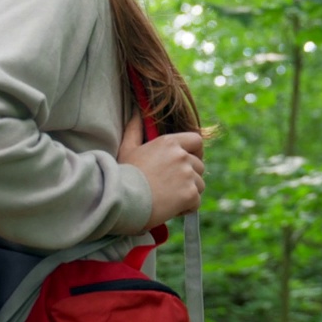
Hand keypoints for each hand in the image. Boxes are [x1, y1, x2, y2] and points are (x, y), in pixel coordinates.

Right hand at [118, 111, 204, 229]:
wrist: (122, 199)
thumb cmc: (124, 175)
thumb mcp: (127, 148)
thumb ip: (134, 129)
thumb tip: (136, 112)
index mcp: (169, 143)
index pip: (197, 141)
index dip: (196, 152)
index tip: (188, 162)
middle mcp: (181, 156)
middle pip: (199, 166)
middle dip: (189, 177)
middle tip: (170, 187)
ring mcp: (187, 175)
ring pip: (199, 185)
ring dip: (188, 193)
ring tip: (167, 199)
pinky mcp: (190, 194)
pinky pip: (196, 202)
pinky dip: (186, 208)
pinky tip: (169, 209)